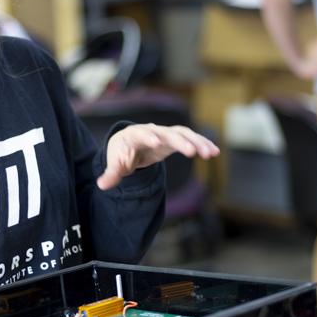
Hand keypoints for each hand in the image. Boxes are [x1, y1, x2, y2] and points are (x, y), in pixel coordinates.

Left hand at [97, 124, 219, 190]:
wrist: (129, 142)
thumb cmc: (122, 152)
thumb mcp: (115, 164)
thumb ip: (111, 174)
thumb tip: (101, 186)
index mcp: (135, 135)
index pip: (142, 134)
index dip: (149, 137)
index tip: (156, 142)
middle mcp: (153, 130)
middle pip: (167, 133)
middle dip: (179, 141)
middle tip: (191, 151)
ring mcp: (166, 133)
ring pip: (183, 134)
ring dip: (197, 142)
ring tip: (210, 153)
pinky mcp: (176, 139)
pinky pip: (191, 139)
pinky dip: (202, 144)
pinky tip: (215, 152)